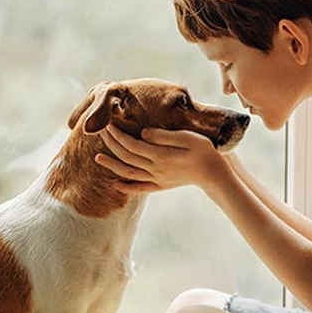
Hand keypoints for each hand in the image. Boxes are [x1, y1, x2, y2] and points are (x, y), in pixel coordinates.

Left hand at [95, 124, 227, 193]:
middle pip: (127, 156)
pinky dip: (125, 186)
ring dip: (112, 165)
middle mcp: (155, 169)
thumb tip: (143, 133)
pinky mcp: (160, 185)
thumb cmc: (204, 151)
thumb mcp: (187, 137)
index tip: (109, 124)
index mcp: (160, 155)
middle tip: (101, 132)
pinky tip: (115, 183)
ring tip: (97, 158)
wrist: (214, 174)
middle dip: (112, 144)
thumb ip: (164, 136)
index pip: (132, 144)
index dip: (118, 135)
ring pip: (128, 173)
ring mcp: (157, 179)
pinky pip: (139, 188)